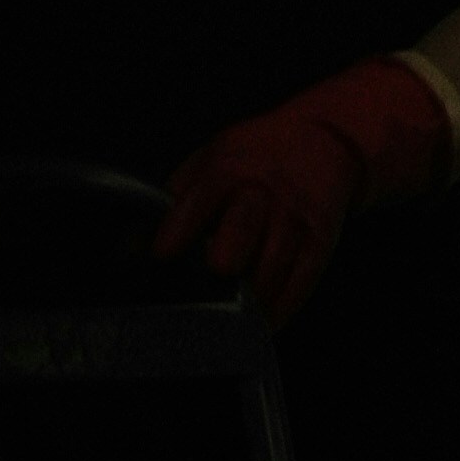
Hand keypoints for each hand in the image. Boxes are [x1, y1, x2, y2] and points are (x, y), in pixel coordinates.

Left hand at [156, 49, 459, 322]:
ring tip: (229, 313)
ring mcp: (295, 216)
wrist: (326, 139)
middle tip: (211, 279)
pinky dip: (279, 308)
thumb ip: (176, 199)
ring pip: (271, 267)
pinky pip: (300, 282)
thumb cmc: (256, 157)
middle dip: (224, 260)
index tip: (163, 254)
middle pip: (243, 228)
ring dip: (247, 298)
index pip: (201, 198)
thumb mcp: (213, 157)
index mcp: (229, 167)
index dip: (179, 228)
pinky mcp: (320, 239)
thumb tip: (133, 245)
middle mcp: (263, 191)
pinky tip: (260, 320)